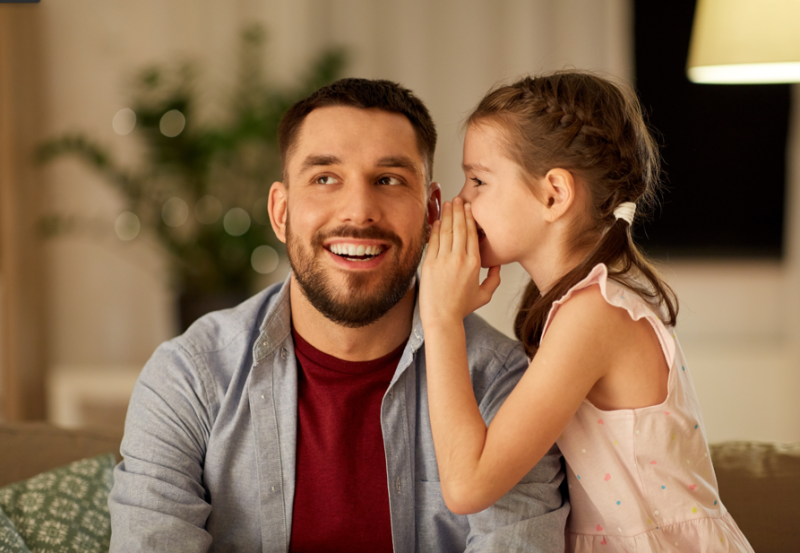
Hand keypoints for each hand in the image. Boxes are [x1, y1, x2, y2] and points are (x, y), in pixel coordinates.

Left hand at [420, 197, 500, 326]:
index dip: (469, 218)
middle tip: (458, 199)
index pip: (472, 234)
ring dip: (446, 215)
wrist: (442, 318)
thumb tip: (497, 266)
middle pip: (459, 228)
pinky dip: (434, 229)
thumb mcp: (484, 295)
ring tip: (447, 204)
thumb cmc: (461, 308)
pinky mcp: (430, 264)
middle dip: (458, 211)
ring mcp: (443, 260)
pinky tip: (436, 220)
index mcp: (474, 263)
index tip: (468, 207)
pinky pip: (433, 241)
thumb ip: (494, 279)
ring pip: (446, 231)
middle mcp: (459, 259)